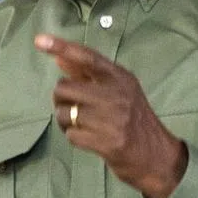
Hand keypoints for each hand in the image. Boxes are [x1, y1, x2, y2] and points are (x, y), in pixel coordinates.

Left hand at [34, 33, 187, 197]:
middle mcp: (118, 95)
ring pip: (64, 113)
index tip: (39, 40)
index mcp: (121, 78)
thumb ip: (88, 75)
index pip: (87, 57)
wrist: (158, 157)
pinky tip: (88, 138)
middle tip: (72, 108)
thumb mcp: (118, 91)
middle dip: (61, 100)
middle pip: (65, 87)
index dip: (62, 47)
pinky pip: (71, 134)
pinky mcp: (108, 142)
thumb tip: (59, 58)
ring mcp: (114, 119)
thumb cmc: (133, 120)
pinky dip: (73, 136)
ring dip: (65, 121)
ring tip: (82, 125)